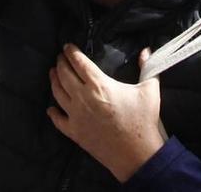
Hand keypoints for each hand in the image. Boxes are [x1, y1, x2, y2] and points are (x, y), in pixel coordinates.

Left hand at [47, 46, 167, 182]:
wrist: (137, 154)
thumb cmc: (143, 121)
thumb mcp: (150, 90)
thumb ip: (147, 67)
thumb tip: (146, 50)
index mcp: (99, 85)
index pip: (79, 62)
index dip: (71, 52)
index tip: (67, 46)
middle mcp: (82, 97)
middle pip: (64, 75)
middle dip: (60, 63)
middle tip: (59, 57)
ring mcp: (76, 115)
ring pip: (57, 93)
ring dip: (54, 81)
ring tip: (53, 73)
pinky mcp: (74, 132)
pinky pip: (58, 120)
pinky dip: (53, 113)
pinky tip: (50, 108)